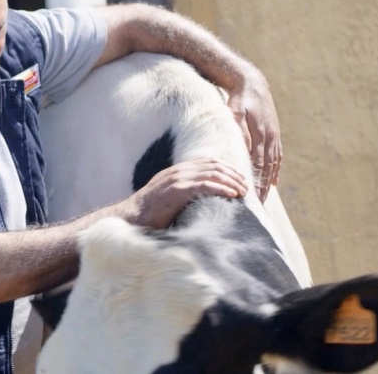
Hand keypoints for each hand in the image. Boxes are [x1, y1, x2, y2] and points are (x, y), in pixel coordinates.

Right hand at [131, 158, 248, 228]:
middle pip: (213, 165)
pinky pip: (205, 185)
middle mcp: (178, 171)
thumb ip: (183, 193)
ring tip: (242, 191)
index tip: (238, 178)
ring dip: (231, 181)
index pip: (207, 161)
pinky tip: (232, 195)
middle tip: (245, 185)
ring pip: (212, 173)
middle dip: (232, 174)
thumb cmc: (150, 214)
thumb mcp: (168, 198)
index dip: (226, 168)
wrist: (132, 217)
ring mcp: (177, 179)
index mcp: (176, 171)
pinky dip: (222, 188)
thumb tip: (201, 201)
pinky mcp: (177, 190)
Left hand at [226, 73, 281, 202]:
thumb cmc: (239, 99)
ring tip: (265, 198)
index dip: (256, 182)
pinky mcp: (274, 134)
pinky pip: (276, 157)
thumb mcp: (235, 112)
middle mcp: (270, 138)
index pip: (258, 165)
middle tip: (258, 206)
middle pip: (267, 169)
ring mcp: (274, 137)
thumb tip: (242, 149)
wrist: (253, 83)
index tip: (252, 197)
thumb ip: (239, 130)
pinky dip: (275, 170)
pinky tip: (273, 182)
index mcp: (260, 134)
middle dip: (263, 188)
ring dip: (269, 182)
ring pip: (273, 165)